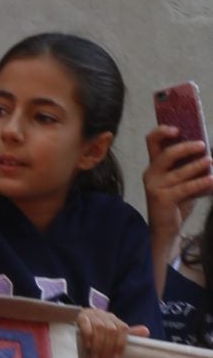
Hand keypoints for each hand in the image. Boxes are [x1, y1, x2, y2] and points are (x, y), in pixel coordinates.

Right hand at [75, 306, 128, 357]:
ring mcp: (93, 315)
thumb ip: (128, 333)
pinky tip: (87, 347)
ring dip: (98, 346)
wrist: (82, 316)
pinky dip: (87, 337)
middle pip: (111, 331)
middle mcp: (106, 315)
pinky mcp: (82, 317)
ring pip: (99, 329)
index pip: (122, 329)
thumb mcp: (114, 330)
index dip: (120, 344)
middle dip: (108, 348)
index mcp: (115, 319)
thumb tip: (146, 331)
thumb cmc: (99, 327)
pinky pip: (86, 326)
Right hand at [143, 123, 211, 256]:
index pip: (152, 141)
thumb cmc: (176, 201)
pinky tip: (212, 180)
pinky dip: (200, 183)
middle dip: (185, 148)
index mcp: (155, 165)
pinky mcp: (162, 199)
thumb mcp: (181, 180)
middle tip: (203, 146)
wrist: (166, 229)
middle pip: (166, 154)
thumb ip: (187, 166)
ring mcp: (155, 187)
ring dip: (198, 165)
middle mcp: (151, 174)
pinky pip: (185, 188)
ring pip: (179, 172)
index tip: (177, 129)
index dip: (162, 131)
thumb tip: (208, 155)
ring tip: (211, 161)